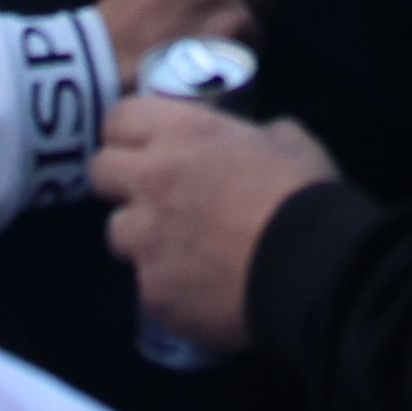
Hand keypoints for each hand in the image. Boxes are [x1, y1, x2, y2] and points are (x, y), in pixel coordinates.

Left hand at [97, 97, 336, 356]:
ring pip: (116, 232)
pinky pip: (146, 283)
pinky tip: (199, 287)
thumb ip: (254, 134)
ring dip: (140, 236)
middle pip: (99, 172)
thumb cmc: (303, 194)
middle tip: (152, 193)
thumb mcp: (287, 139)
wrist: (312, 269)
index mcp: (182, 133)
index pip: (118, 118)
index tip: (143, 144)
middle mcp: (151, 181)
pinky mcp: (152, 292)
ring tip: (177, 247)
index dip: (129, 131)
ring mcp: (146, 240)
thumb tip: (253, 140)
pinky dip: (166, 283)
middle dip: (121, 181)